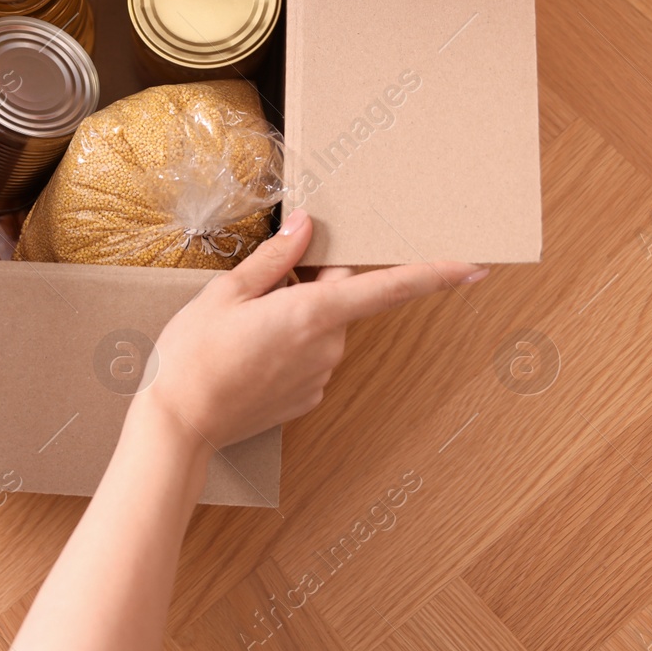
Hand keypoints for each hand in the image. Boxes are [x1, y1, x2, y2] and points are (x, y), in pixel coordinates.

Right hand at [139, 209, 485, 448]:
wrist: (178, 423)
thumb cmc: (194, 354)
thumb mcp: (225, 293)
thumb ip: (274, 259)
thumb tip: (306, 227)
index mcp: (311, 313)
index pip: (388, 288)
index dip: (434, 275)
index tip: (473, 267)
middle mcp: (327, 346)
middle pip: (340, 298)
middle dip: (313, 284)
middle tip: (262, 285)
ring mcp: (319, 376)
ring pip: (322, 328)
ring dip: (296, 317)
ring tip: (242, 326)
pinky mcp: (305, 398)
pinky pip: (308, 358)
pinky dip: (287, 347)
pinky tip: (248, 353)